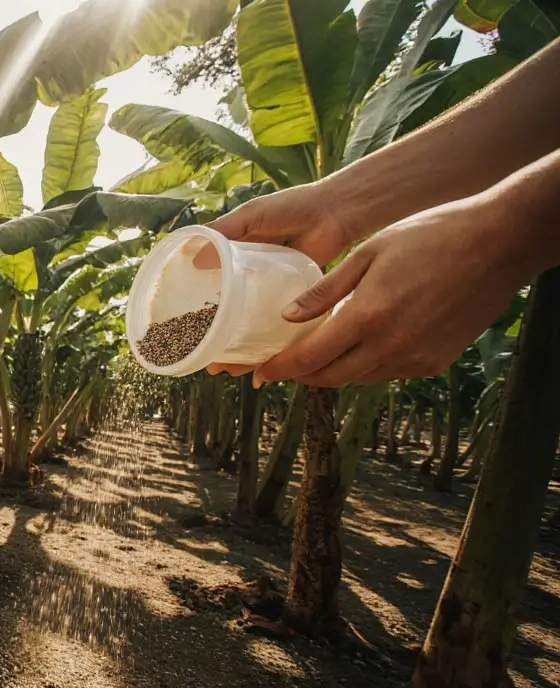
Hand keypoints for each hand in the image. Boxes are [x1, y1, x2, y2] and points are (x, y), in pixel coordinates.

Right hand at [203, 181, 364, 377]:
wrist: (337, 211)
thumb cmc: (294, 207)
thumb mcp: (252, 216)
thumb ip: (223, 232)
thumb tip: (192, 260)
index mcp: (239, 258)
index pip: (212, 291)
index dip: (199, 312)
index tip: (184, 330)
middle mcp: (255, 279)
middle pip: (231, 316)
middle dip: (218, 340)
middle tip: (207, 361)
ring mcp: (276, 291)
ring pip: (254, 327)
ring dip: (241, 350)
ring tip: (228, 369)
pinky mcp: (299, 299)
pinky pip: (282, 327)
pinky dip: (271, 344)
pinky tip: (260, 362)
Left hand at [250, 194, 536, 386]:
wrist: (499, 244)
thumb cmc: (432, 236)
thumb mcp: (369, 253)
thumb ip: (327, 290)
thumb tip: (288, 318)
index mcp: (368, 316)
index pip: (310, 359)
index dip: (281, 369)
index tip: (260, 371)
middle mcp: (391, 346)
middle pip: (331, 377)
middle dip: (302, 375)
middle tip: (282, 366)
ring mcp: (417, 358)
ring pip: (359, 378)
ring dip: (334, 370)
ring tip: (316, 355)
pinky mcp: (436, 362)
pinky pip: (388, 372)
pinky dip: (366, 365)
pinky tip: (360, 346)